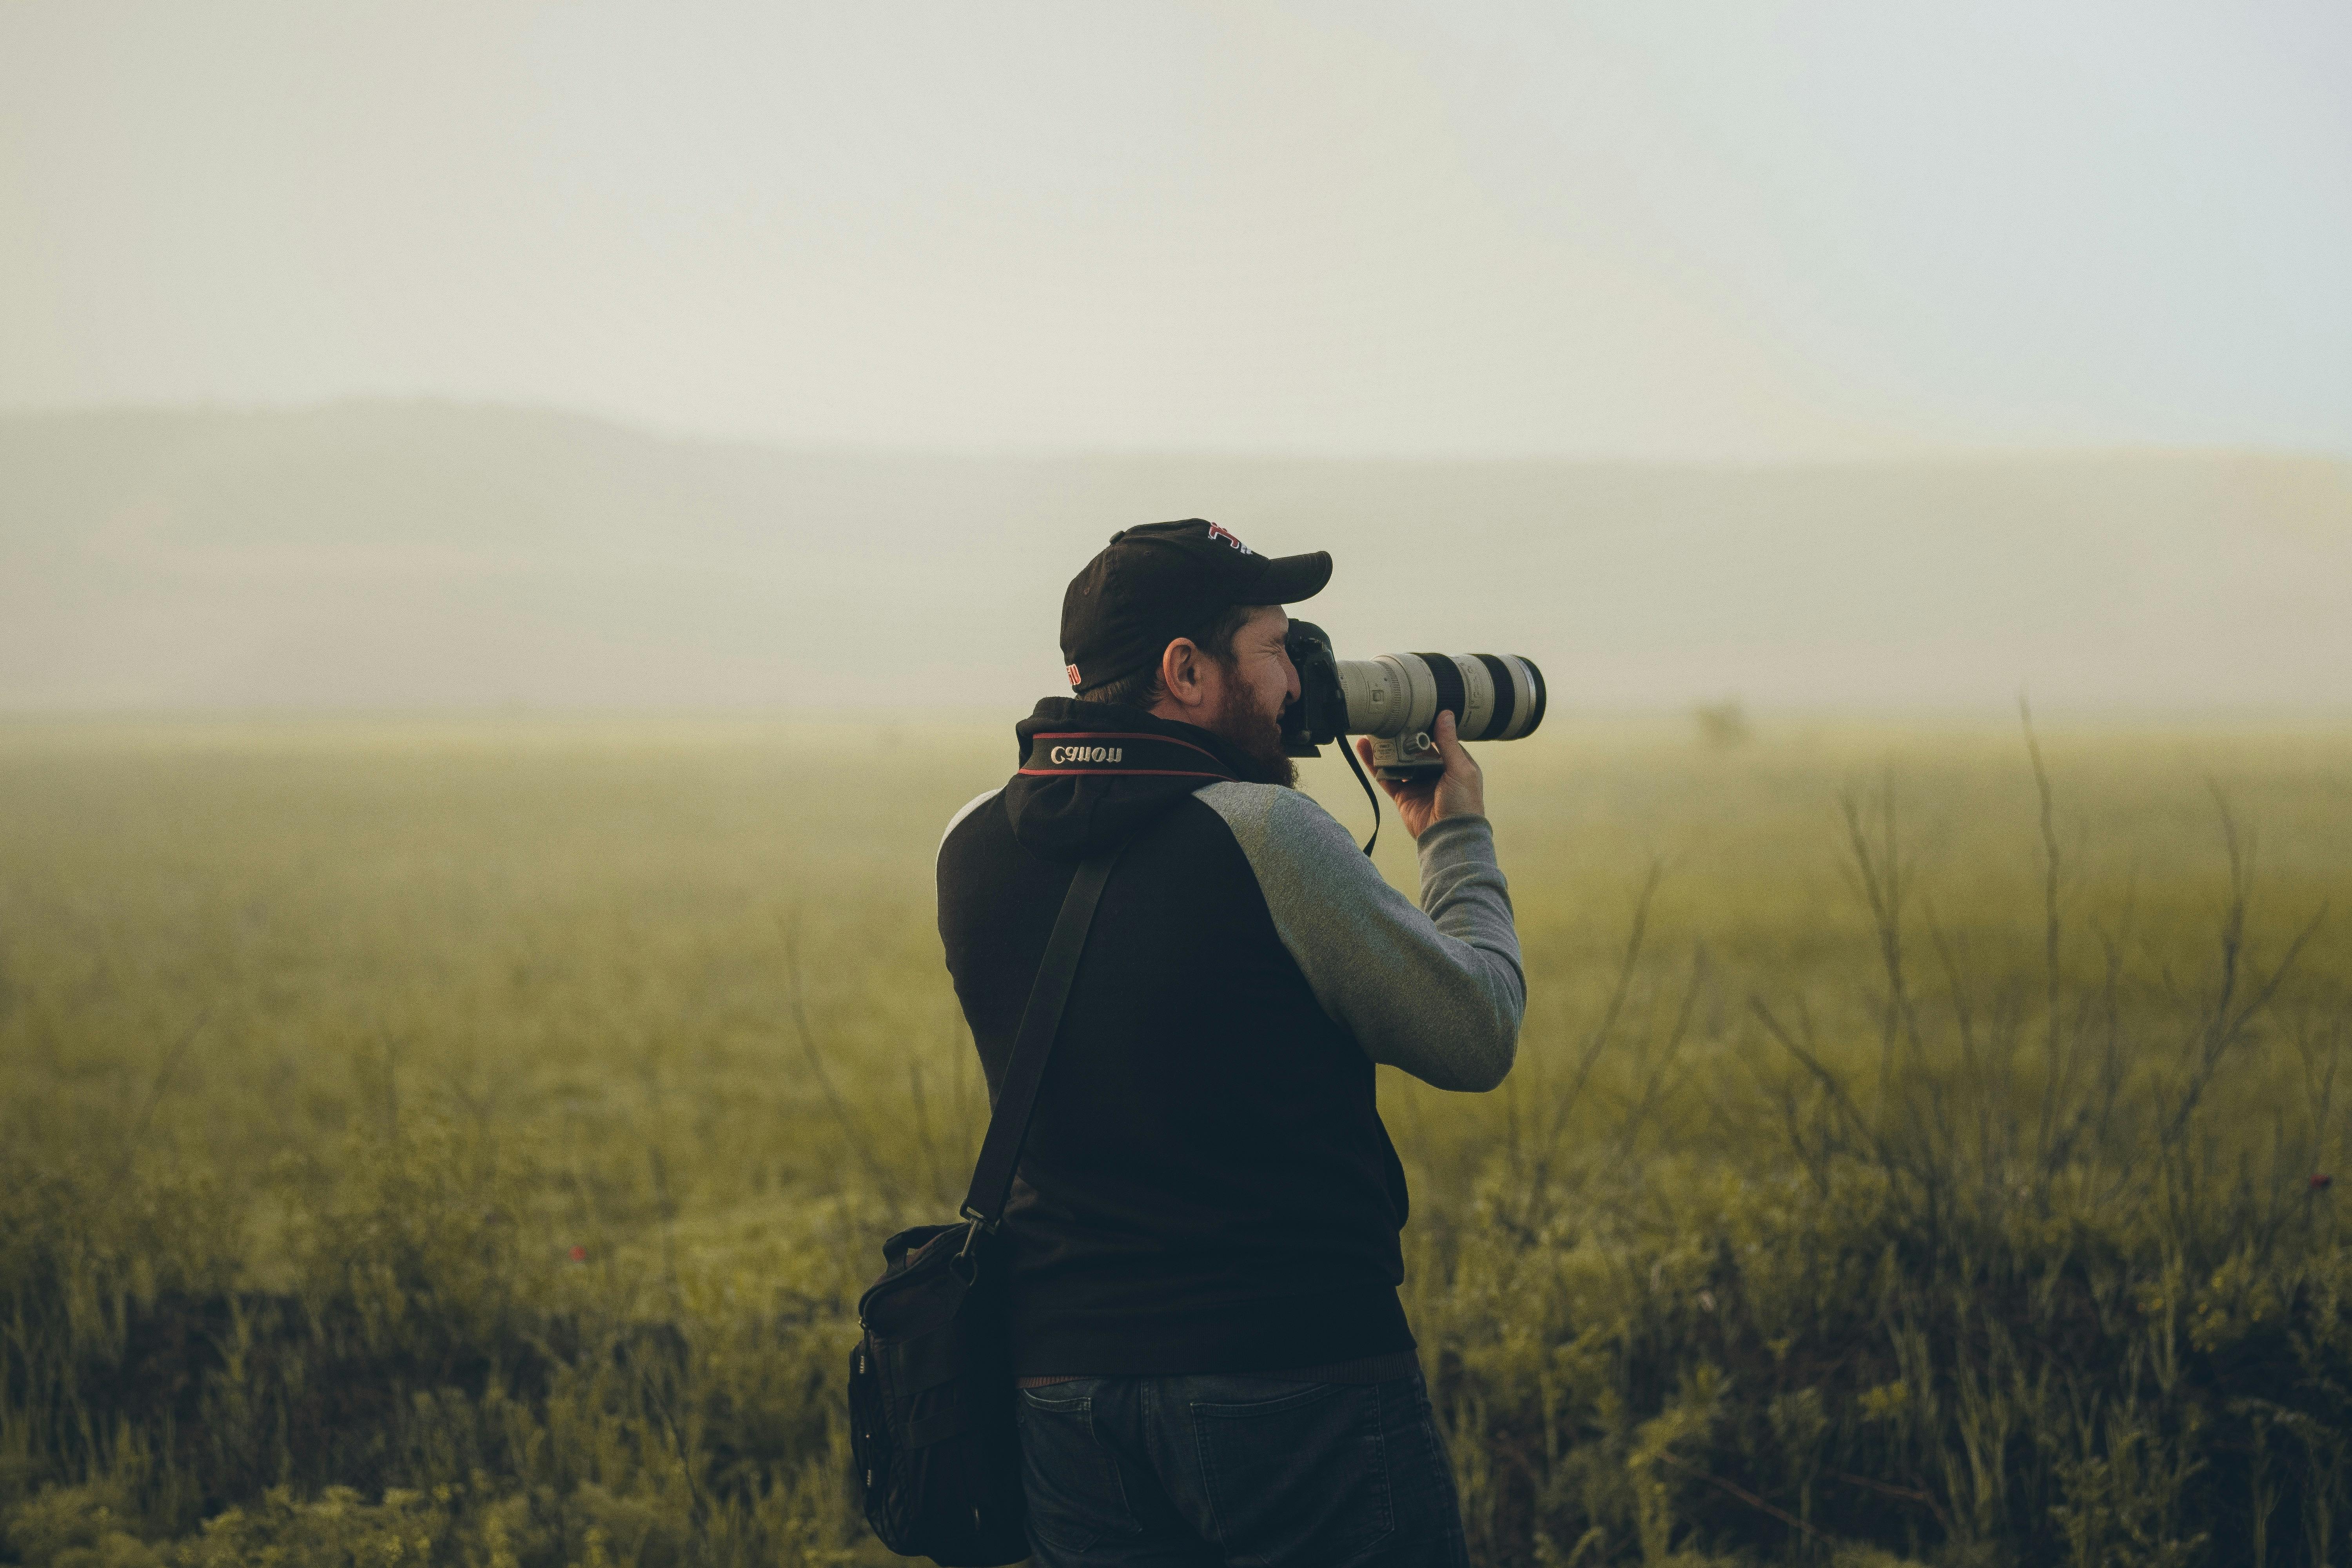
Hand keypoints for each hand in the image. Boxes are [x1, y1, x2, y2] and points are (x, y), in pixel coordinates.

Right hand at [1357, 709, 1484, 840]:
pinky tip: (1365, 750)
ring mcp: (1418, 783)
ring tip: (1373, 730)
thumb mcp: (1460, 768)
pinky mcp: (1403, 795)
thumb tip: (1446, 714)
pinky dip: (1375, 764)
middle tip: (1390, 717)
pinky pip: (1387, 777)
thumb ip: (1449, 742)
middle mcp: (1435, 772)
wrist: (1450, 837)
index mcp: (1454, 763)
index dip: (1426, 726)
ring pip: (1399, 761)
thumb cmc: (1464, 804)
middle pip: (1415, 749)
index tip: (1414, 709)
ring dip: (1387, 748)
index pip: (1438, 739)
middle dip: (1403, 735)